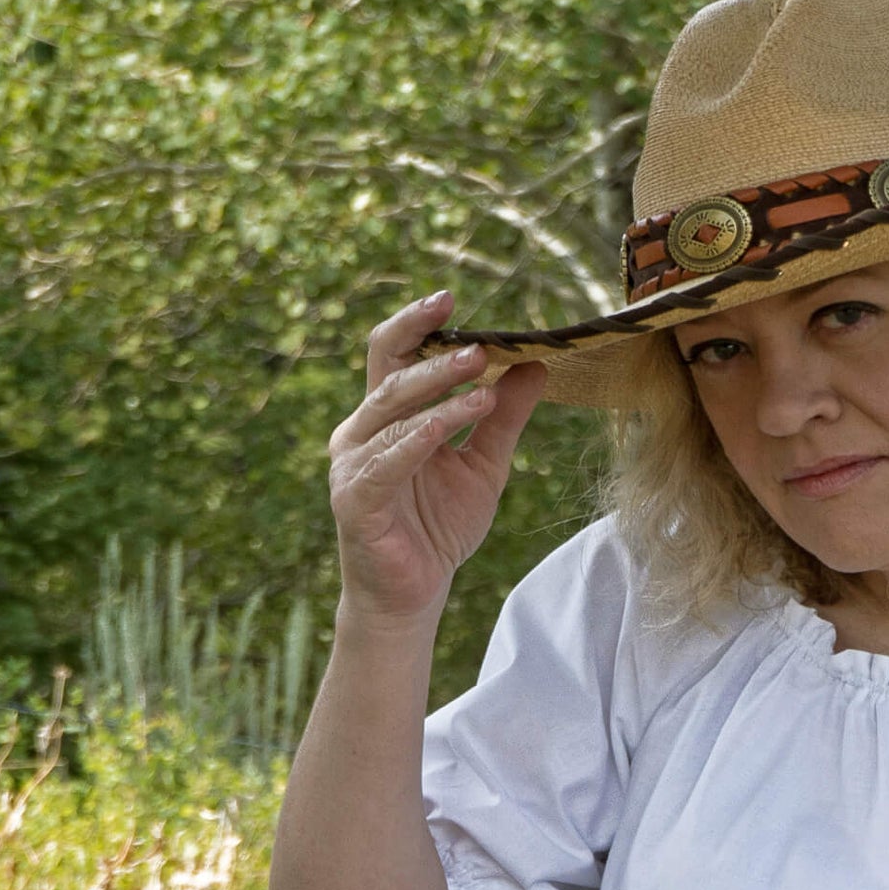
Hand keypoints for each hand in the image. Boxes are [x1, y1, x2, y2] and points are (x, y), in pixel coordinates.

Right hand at [328, 290, 545, 623]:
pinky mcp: (355, 499)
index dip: (417, 323)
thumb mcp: (485, 465)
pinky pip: (387, 461)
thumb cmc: (440, 526)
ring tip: (482, 375)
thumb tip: (536, 366)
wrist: (416, 592)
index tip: (450, 298)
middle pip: (391, 374)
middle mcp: (361, 431)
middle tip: (482, 341)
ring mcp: (353, 463)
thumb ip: (504, 417)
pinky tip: (449, 424)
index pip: (395, 355)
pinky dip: (419, 437)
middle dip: (434, 352)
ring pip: (392, 412)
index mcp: (388, 416)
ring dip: (437, 391)